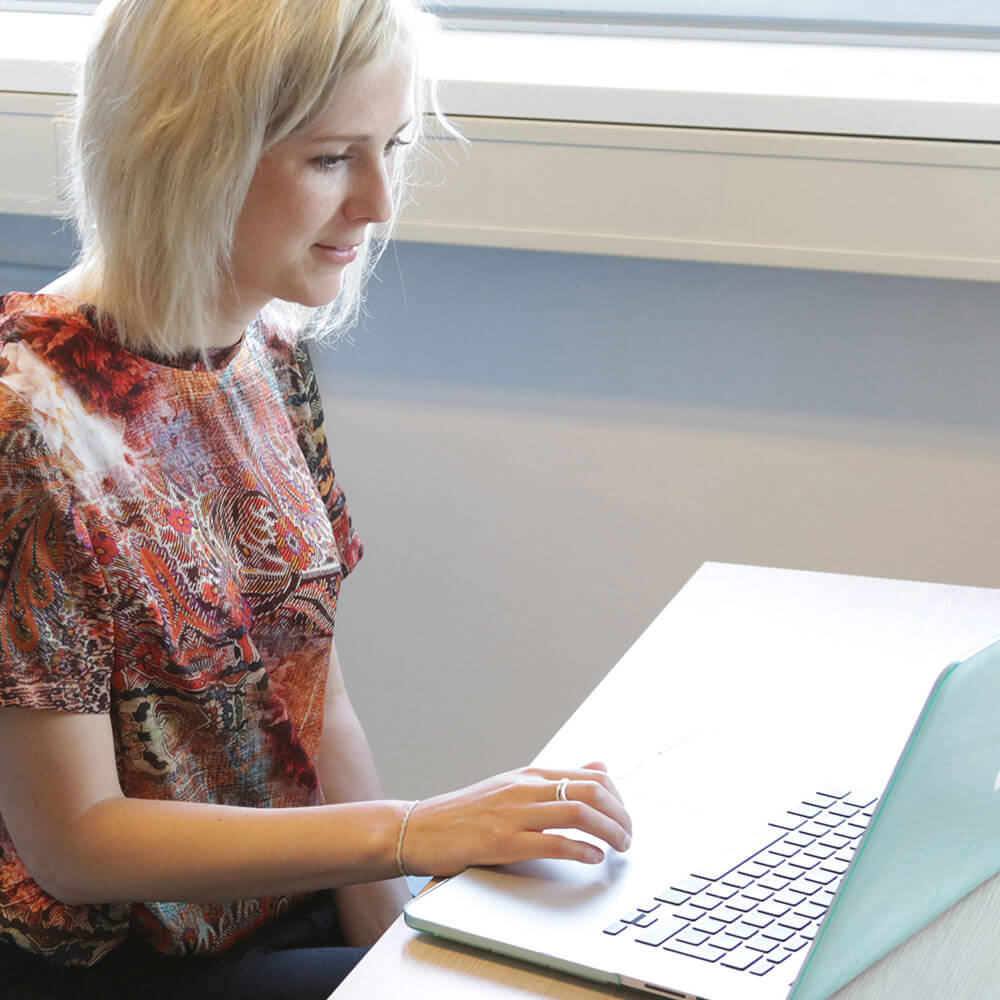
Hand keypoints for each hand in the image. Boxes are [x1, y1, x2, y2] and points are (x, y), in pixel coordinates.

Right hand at [400, 761, 631, 877]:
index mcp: (530, 775)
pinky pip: (552, 842)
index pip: (591, 776)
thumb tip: (600, 766)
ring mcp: (513, 813)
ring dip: (608, 831)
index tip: (624, 818)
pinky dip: (581, 850)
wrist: (419, 828)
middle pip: (591, 791)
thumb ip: (556, 780)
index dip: (618, 798)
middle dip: (620, 815)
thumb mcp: (513, 787)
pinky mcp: (502, 841)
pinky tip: (593, 859)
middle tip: (628, 836)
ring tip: (619, 847)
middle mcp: (525, 788)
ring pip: (577, 811)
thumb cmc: (466, 813)